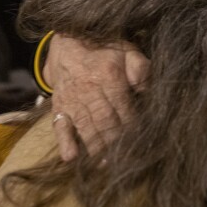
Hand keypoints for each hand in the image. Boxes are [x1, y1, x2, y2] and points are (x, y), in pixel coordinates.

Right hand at [44, 34, 149, 159]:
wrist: (68, 40)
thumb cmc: (105, 49)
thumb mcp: (128, 51)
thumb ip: (140, 68)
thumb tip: (147, 88)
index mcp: (109, 76)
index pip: (124, 107)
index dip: (133, 126)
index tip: (143, 142)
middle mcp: (89, 90)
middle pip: (105, 121)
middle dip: (117, 143)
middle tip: (127, 162)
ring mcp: (72, 99)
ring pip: (86, 126)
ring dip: (96, 147)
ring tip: (105, 165)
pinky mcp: (59, 106)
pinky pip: (59, 125)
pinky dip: (65, 141)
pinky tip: (71, 158)